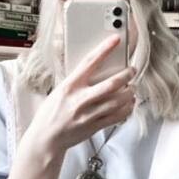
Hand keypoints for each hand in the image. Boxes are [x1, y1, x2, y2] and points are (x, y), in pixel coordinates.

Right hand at [29, 34, 136, 155]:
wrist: (46, 138)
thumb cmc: (51, 113)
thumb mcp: (60, 91)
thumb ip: (77, 82)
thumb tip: (95, 70)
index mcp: (69, 86)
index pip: (90, 62)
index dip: (105, 49)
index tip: (116, 40)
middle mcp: (79, 99)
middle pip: (111, 84)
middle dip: (126, 74)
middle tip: (131, 70)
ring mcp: (88, 114)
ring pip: (117, 100)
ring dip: (130, 92)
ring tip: (132, 87)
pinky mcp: (94, 127)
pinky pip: (117, 116)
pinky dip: (127, 108)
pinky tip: (129, 103)